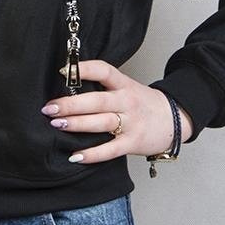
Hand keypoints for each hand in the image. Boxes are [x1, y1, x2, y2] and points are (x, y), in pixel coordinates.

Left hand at [41, 59, 192, 161]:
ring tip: (57, 125)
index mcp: (124, 84)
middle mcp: (127, 101)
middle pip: (97, 101)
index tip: (63, 71)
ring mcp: (131, 123)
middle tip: (50, 107)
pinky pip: (110, 149)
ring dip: (77, 124)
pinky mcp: (132, 143)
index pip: (104, 71)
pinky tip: (75, 156)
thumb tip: (68, 86)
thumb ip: (103, 87)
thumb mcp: (127, 87)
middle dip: (71, 104)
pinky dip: (92, 154)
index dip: (84, 69)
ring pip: (101, 123)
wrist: (175, 119)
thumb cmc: (143, 103)